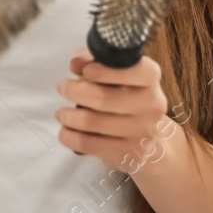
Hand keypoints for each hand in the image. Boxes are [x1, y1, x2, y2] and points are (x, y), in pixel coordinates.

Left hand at [54, 47, 179, 172]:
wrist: (146, 136)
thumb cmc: (124, 94)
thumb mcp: (114, 71)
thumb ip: (93, 60)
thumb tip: (76, 63)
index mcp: (150, 78)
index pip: (132, 70)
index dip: (104, 70)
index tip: (84, 70)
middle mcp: (150, 104)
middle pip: (102, 98)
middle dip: (73, 90)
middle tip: (62, 86)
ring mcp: (141, 131)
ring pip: (91, 122)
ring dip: (67, 115)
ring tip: (62, 112)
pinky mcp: (127, 152)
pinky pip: (87, 144)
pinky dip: (68, 136)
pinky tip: (65, 130)